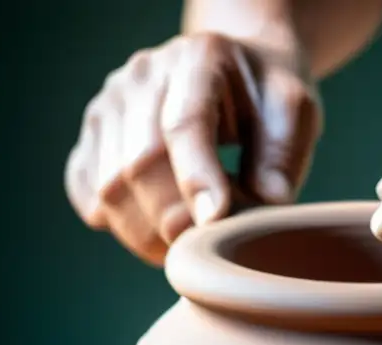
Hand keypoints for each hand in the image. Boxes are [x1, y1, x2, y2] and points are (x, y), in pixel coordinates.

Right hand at [65, 33, 322, 264]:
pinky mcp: (91, 138)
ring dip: (148, 233)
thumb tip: (269, 200)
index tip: (214, 221)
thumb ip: (282, 154)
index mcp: (199, 59)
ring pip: (108, 188)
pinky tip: (157, 230)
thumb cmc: (266, 101)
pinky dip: (120, 226)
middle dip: (173, 219)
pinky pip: (88, 196)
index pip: (184, 124)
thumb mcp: (293, 112)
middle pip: (138, 163)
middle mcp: (142, 75)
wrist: (234, 75)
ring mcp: (108, 105)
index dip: (196, 178)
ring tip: (188, 246)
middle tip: (208, 248)